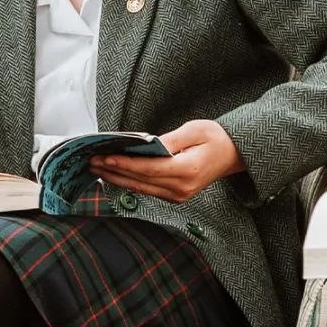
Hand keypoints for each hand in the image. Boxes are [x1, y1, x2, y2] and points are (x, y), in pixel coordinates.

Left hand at [90, 120, 245, 203]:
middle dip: (114, 171)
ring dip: (117, 178)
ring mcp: (178, 195)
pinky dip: (130, 182)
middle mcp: (181, 188)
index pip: (149, 169)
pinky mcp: (175, 196)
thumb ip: (170, 140)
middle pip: (140, 181)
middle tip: (92, 161)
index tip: (106, 157)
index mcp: (187, 170)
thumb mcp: (195, 130)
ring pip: (141, 189)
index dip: (125, 164)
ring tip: (97, 168)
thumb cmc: (216, 138)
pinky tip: (115, 174)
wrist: (234, 155)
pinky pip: (147, 190)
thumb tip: (146, 144)